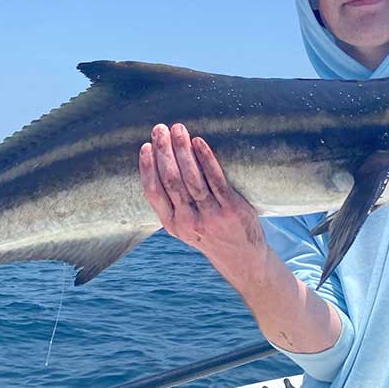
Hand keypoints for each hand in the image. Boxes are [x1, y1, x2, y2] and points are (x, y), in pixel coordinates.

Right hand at [139, 123, 266, 272]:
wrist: (242, 258)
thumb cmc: (210, 234)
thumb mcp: (186, 226)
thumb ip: (173, 203)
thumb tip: (160, 164)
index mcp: (172, 224)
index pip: (154, 192)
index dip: (147, 168)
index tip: (146, 146)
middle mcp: (188, 221)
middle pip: (171, 180)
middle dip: (164, 151)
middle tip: (160, 129)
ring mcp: (210, 215)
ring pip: (192, 178)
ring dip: (182, 150)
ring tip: (178, 129)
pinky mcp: (230, 209)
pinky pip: (216, 179)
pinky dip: (206, 158)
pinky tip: (199, 142)